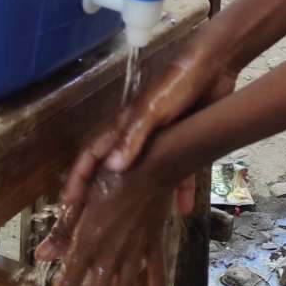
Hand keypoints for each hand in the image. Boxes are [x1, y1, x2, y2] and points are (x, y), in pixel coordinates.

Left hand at [39, 166, 175, 285]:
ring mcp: (134, 250)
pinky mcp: (153, 243)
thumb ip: (62, 231)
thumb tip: (41, 255)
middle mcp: (110, 252)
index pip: (69, 279)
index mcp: (88, 241)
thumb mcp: (81, 200)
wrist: (152, 167)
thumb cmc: (112, 176)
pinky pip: (157, 271)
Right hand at [49, 38, 236, 226]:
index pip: (94, 152)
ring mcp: (163, 138)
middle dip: (106, 192)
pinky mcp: (186, 140)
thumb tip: (112, 169)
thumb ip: (133, 137)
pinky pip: (182, 171)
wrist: (217, 63)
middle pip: (118, 167)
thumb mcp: (154, 109)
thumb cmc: (179, 82)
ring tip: (136, 222)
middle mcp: (140, 134)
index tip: (69, 202)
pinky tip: (183, 211)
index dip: (80, 176)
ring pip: (149, 173)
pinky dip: (182, 189)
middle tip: (97, 220)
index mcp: (126, 124)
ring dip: (143, 195)